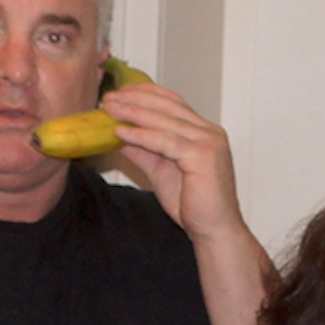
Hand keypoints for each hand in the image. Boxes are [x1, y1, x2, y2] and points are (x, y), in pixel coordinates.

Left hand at [100, 82, 243, 242]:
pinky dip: (140, 136)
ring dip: (134, 113)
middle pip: (168, 106)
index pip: (173, 102)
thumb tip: (119, 134)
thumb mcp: (161, 171)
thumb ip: (144, 150)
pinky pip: (165, 141)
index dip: (146, 94)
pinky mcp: (202, 156)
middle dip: (135, 99)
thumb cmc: (195, 207)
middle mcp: (210, 132)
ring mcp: (209, 142)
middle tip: (109, 97)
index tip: (121, 92)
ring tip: (110, 110)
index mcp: (204, 132)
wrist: (214, 231)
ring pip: (164, 121)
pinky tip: (121, 132)